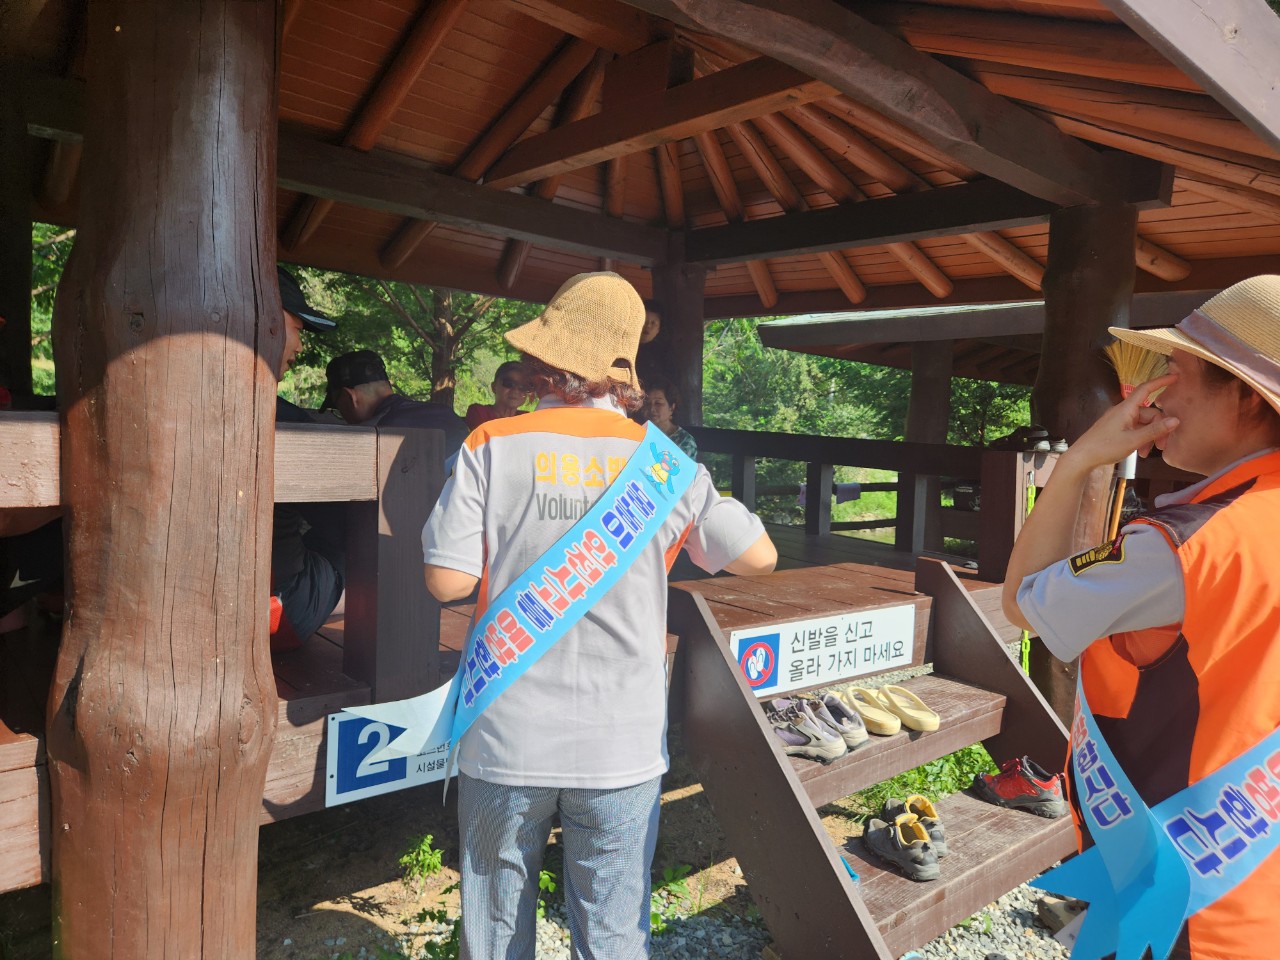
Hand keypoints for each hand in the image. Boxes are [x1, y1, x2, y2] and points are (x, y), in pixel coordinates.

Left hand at [1060, 373, 1179, 470]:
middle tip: (1161, 446)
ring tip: (1146, 453)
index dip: (1161, 382)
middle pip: (1149, 413)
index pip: (1145, 389)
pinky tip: (1139, 452)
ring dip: (1149, 437)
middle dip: (1158, 429)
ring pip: (1143, 424)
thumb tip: (1176, 420)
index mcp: (1126, 408)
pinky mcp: (1117, 429)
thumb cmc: (1104, 447)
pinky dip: (1140, 439)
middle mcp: (1123, 411)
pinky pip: (1135, 429)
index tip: (1175, 378)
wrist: (1082, 457)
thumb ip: (1155, 431)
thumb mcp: (1133, 440)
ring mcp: (1120, 420)